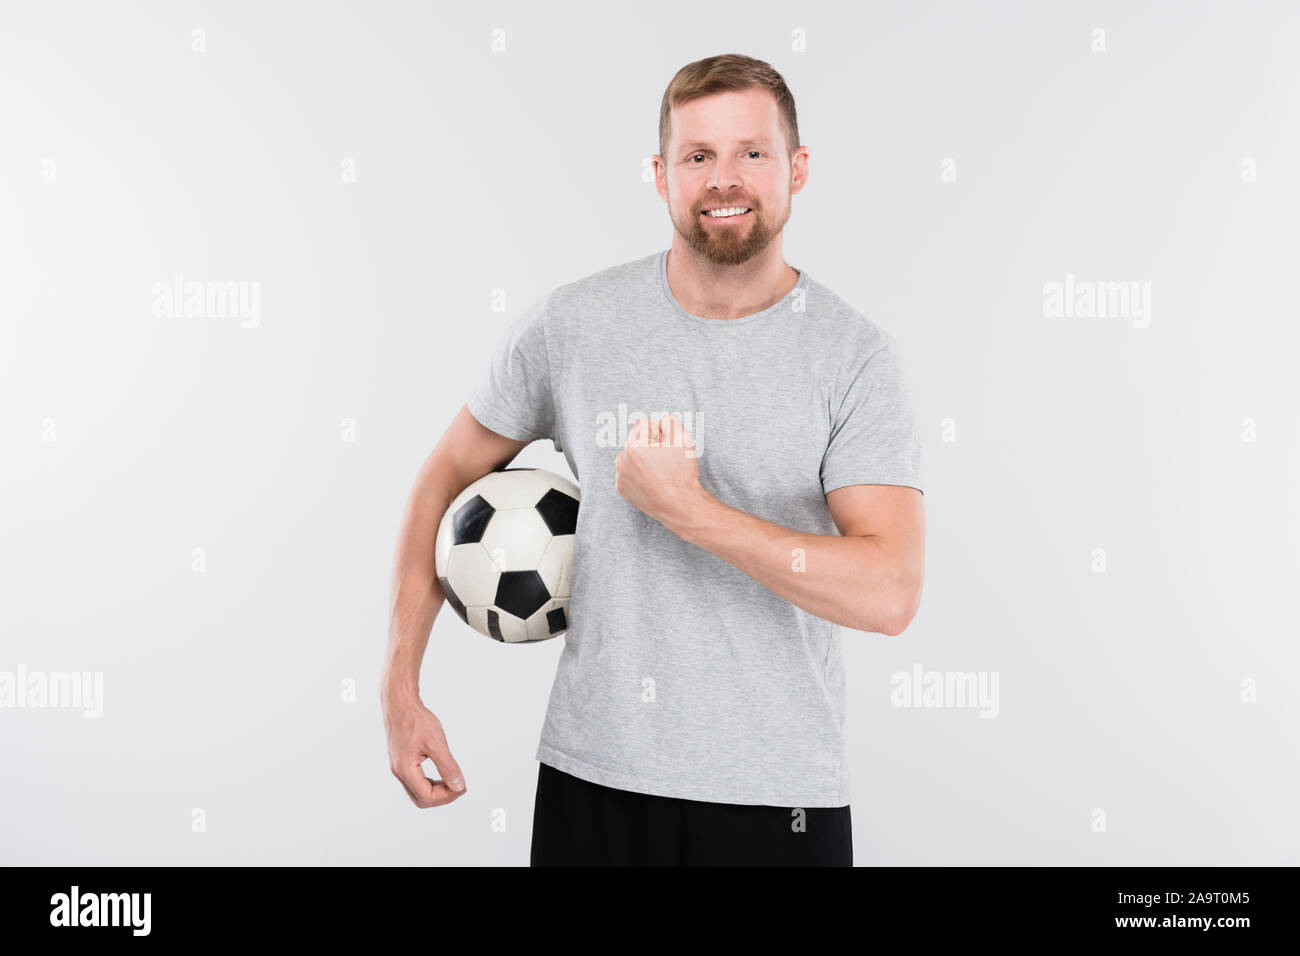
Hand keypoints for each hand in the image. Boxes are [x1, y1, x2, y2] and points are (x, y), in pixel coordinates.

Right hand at [383, 692, 466, 807]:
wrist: (400, 704)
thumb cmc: (416, 720)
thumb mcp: (436, 742)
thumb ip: (448, 766)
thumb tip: (458, 785)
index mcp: (406, 770)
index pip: (427, 797)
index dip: (447, 795)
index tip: (462, 785)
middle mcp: (399, 772)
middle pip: (421, 799)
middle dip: (442, 797)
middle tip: (458, 786)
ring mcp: (399, 768)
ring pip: (417, 792)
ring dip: (436, 791)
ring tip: (452, 780)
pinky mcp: (401, 762)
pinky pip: (415, 782)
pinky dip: (429, 783)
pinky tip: (441, 774)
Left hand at [614, 413, 705, 528]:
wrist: (680, 507)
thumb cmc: (681, 475)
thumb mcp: (683, 441)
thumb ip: (672, 422)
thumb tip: (664, 418)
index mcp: (634, 445)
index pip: (645, 424)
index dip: (660, 433)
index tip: (666, 446)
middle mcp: (622, 460)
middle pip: (637, 441)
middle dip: (650, 446)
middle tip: (664, 461)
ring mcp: (620, 476)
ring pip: (632, 457)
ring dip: (643, 460)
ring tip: (660, 473)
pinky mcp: (621, 489)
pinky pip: (629, 473)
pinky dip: (638, 475)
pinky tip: (652, 482)